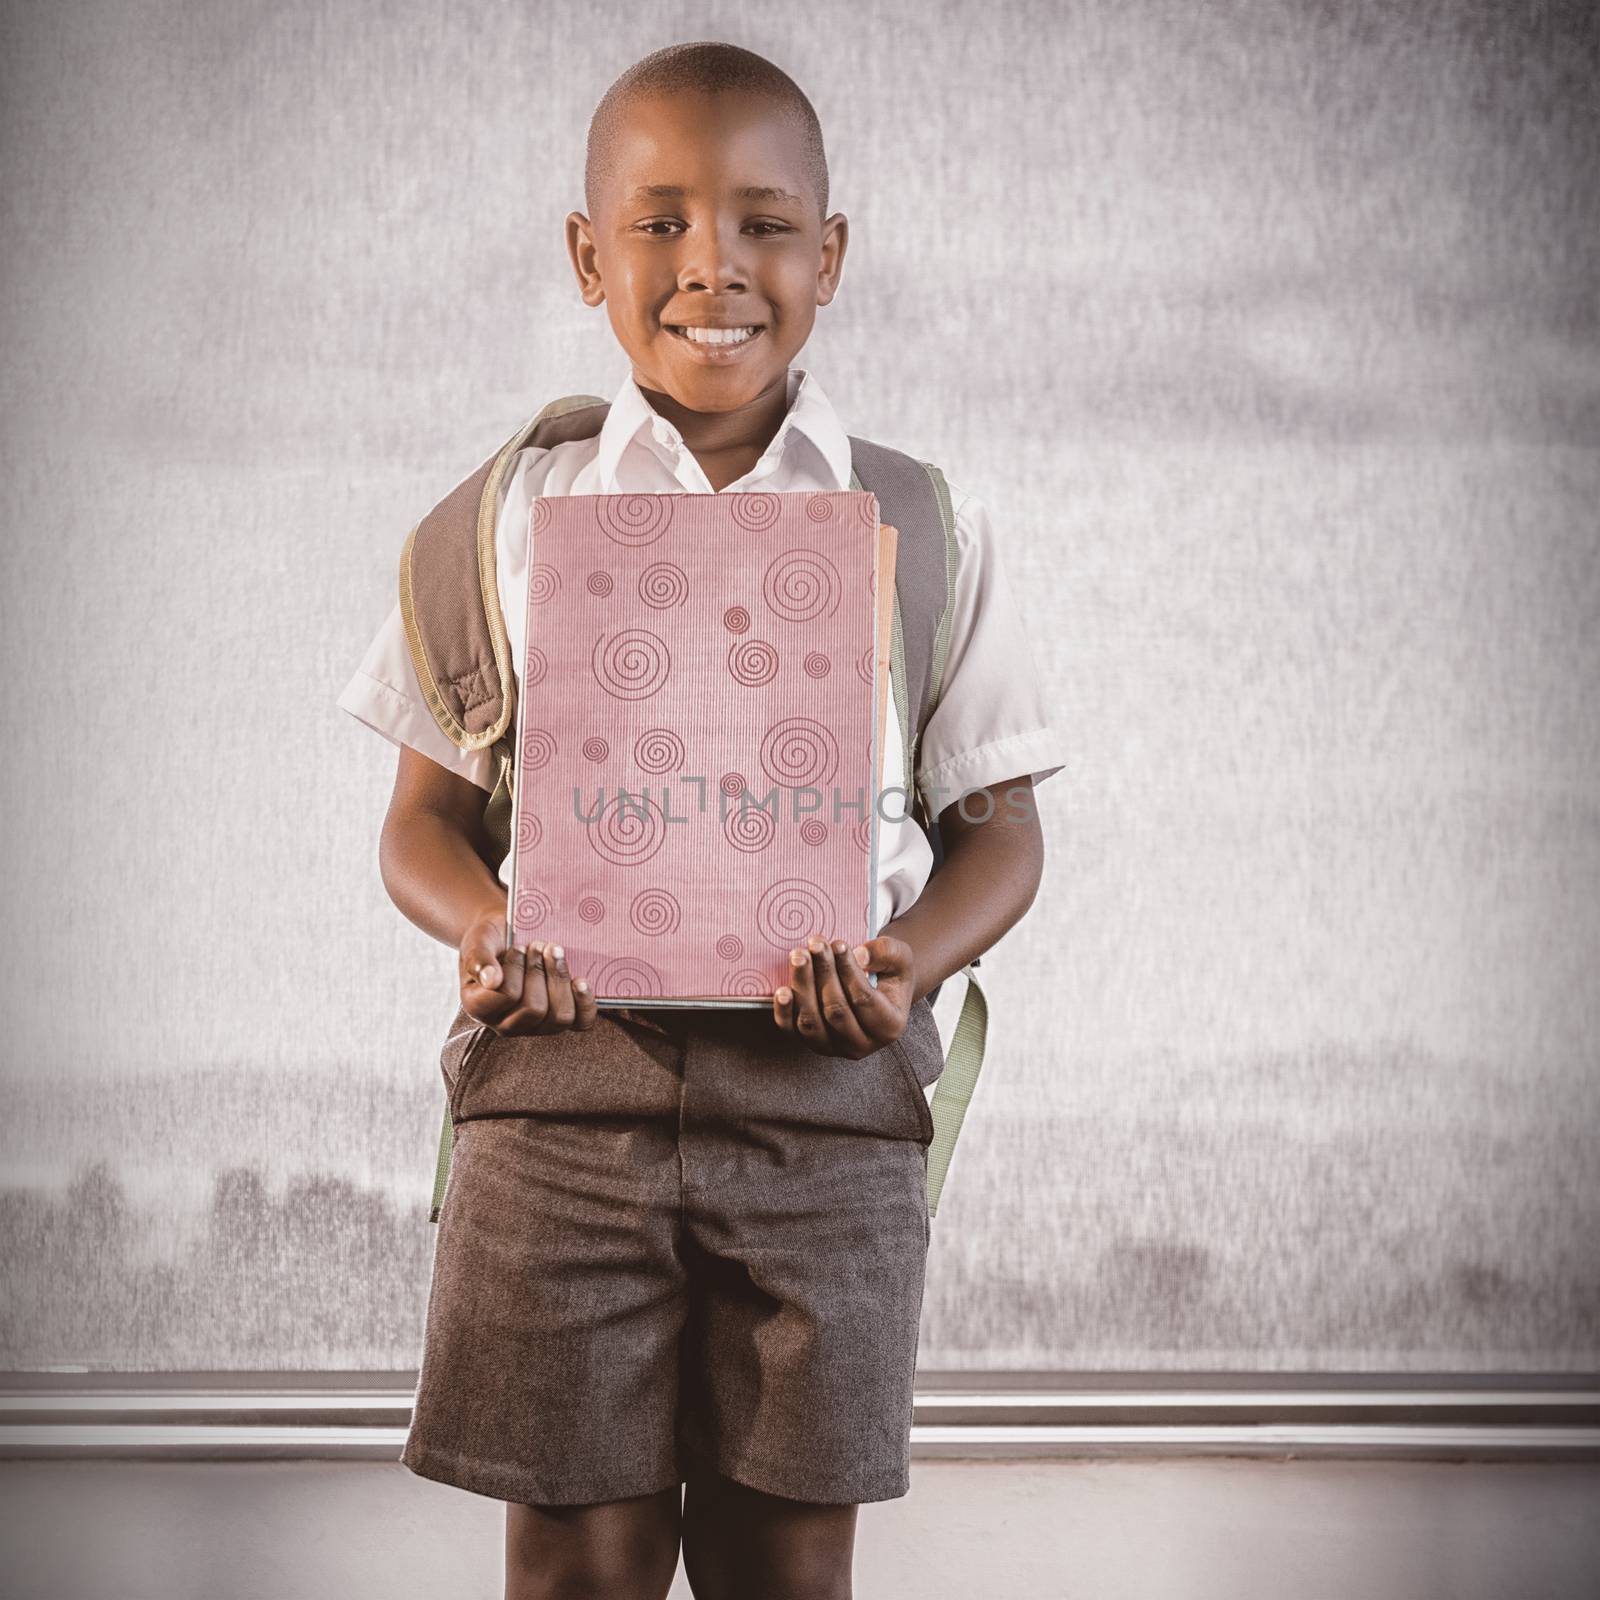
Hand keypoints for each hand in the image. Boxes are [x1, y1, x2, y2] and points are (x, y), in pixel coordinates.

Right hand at [459, 905, 598, 1035]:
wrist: (507, 936)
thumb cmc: (490, 939)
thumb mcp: (478, 940)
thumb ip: (478, 959)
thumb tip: (492, 981)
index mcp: (479, 1007)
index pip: (506, 996)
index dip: (517, 968)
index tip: (517, 947)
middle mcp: (505, 1024)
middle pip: (535, 1010)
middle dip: (540, 971)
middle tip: (537, 945)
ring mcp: (534, 1026)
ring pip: (560, 1017)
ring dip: (560, 980)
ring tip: (554, 952)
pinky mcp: (559, 1020)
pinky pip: (581, 1022)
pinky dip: (585, 1001)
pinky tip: (580, 980)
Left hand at [772, 934, 915, 1058]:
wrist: (877, 991)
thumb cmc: (890, 971)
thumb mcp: (900, 957)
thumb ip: (886, 953)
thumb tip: (859, 955)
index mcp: (889, 1027)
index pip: (864, 999)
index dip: (848, 970)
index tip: (838, 943)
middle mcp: (862, 1045)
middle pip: (835, 1011)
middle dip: (824, 972)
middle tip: (816, 943)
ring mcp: (834, 1048)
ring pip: (811, 1021)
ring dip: (802, 985)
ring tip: (799, 955)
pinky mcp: (811, 1043)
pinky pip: (792, 1032)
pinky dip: (784, 1011)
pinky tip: (782, 989)